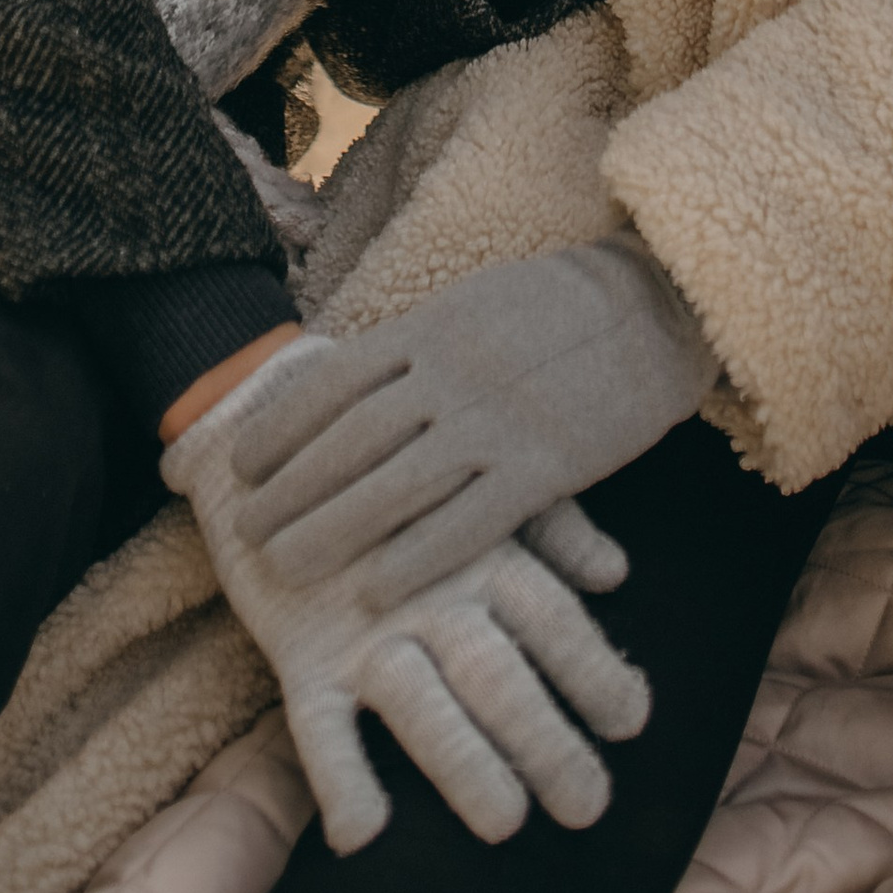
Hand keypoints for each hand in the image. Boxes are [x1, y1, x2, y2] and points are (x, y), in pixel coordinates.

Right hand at [164, 341, 650, 852]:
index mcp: (480, 547)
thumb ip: (552, 526)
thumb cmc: (398, 459)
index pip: (549, 613)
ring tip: (504, 821)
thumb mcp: (477, 479)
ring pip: (419, 701)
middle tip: (588, 804)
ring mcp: (361, 625)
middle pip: (494, 669)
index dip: (591, 665)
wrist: (270, 420)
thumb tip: (616, 573)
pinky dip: (337, 777)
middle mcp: (429, 590)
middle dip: (543, 738)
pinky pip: (315, 724)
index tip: (633, 719)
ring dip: (461, 760)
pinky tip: (362, 836)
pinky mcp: (298, 650)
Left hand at [226, 239, 719, 615]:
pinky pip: (469, 520)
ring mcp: (495, 419)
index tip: (239, 463)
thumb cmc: (558, 307)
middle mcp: (451, 374)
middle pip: (350, 439)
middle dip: (288, 488)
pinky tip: (375, 590)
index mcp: (432, 328)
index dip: (282, 425)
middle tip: (240, 530)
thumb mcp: (474, 306)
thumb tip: (352, 381)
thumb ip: (419, 346)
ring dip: (329, 528)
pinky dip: (418, 557)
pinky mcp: (545, 464)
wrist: (653, 302)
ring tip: (278, 567)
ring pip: (394, 483)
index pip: (337, 381)